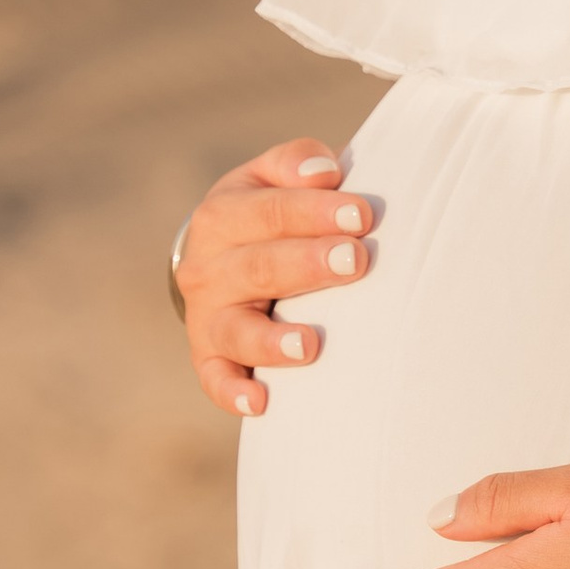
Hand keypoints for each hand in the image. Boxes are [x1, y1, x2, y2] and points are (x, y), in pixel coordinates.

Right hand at [175, 137, 376, 421]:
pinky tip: (259, 404)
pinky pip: (216, 379)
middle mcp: (207, 268)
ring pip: (236, 331)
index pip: (270, 210)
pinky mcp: (209, 359)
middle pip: (258, 267)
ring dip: (272, 340)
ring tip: (311, 344)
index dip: (315, 211)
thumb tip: (324, 171)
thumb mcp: (271, 179)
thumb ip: (295, 164)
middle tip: (356, 261)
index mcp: (223, 216)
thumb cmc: (265, 216)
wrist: (217, 261)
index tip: (362, 214)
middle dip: (307, 265)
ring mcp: (207, 318)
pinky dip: (233, 393)